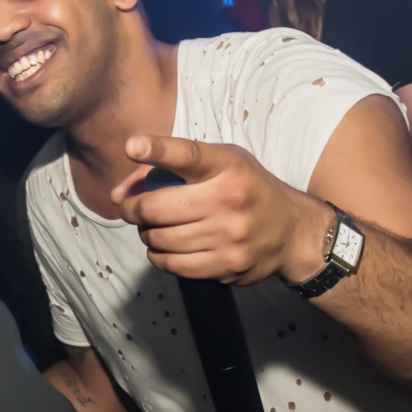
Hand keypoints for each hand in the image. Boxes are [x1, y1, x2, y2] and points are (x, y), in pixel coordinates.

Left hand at [110, 135, 332, 285]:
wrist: (293, 231)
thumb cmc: (248, 190)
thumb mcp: (223, 163)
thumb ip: (172, 168)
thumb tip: (119, 192)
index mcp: (228, 166)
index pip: (188, 154)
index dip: (157, 149)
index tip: (131, 146)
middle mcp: (228, 199)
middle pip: (155, 207)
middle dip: (133, 208)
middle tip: (133, 208)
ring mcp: (228, 236)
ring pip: (159, 239)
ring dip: (147, 234)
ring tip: (155, 228)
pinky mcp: (227, 265)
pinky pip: (173, 265)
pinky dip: (160, 256)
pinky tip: (167, 248)